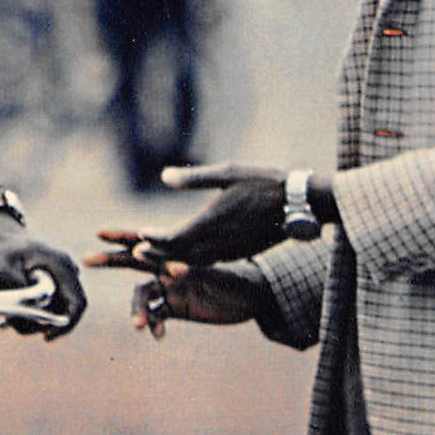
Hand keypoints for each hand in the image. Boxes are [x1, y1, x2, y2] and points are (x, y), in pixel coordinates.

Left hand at [0, 211, 87, 338]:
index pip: (77, 303)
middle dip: (38, 323)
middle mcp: (65, 272)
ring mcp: (59, 278)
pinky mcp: (51, 284)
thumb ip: (20, 291)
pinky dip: (26, 311)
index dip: (66, 325)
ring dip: (28, 317)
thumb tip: (35, 311)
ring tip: (1, 303)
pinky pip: (45, 307)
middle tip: (10, 321)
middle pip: (64, 312)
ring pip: (52, 312)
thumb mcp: (1, 269)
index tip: (46, 337)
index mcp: (60, 266)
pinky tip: (5, 300)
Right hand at [83, 228, 265, 338]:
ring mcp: (171, 288)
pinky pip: (157, 315)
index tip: (100, 234)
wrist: (256, 299)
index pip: (145, 240)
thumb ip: (188, 273)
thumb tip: (170, 268)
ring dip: (137, 310)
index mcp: (177, 253)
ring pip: (143, 296)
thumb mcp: (212, 276)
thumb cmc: (239, 281)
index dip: (122, 236)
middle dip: (110, 260)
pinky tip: (159, 336)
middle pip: (133, 262)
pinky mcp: (178, 307)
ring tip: (138, 326)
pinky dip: (154, 324)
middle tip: (86, 259)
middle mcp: (169, 267)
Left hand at [133, 162, 288, 264]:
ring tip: (154, 255)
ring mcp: (231, 251)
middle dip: (157, 254)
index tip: (140, 234)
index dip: (155, 239)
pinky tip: (185, 254)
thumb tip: (164, 176)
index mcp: (213, 222)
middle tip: (135, 251)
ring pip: (194, 261)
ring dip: (173, 259)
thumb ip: (194, 178)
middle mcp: (220, 242)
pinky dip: (192, 260)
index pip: (175, 238)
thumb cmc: (263, 182)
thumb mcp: (228, 172)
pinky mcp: (240, 253)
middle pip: (180, 255)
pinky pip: (210, 261)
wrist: (299, 204)